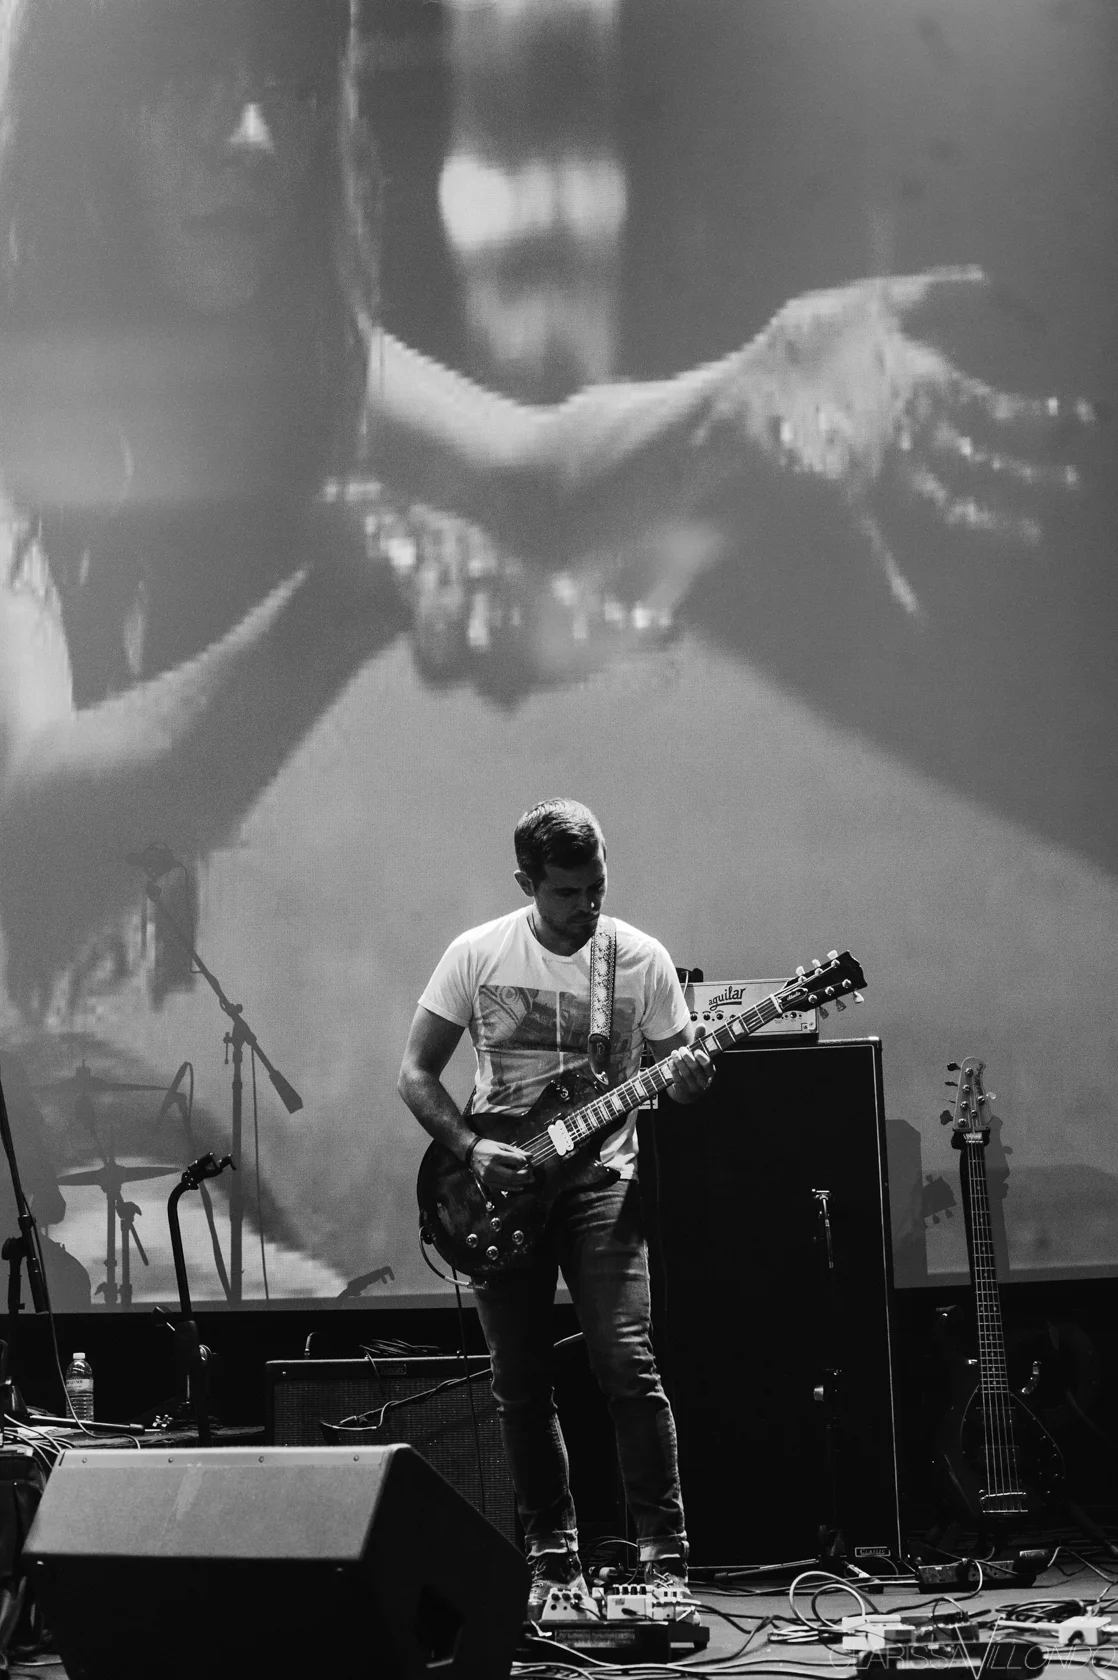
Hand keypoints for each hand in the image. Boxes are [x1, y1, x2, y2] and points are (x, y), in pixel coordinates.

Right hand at [465, 1135, 535, 1189]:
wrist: (471, 1152)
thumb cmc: (487, 1147)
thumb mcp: (501, 1145)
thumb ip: (516, 1152)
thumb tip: (530, 1156)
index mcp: (495, 1156)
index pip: (514, 1160)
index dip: (524, 1161)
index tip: (527, 1161)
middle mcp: (491, 1168)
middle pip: (512, 1175)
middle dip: (524, 1175)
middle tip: (531, 1172)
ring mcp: (488, 1177)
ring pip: (508, 1183)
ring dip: (521, 1182)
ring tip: (530, 1179)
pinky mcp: (487, 1182)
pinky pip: (502, 1187)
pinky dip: (513, 1188)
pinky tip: (521, 1186)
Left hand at [665, 1042, 714, 1102]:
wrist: (687, 1092)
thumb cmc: (694, 1069)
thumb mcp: (699, 1056)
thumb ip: (700, 1040)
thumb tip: (701, 1025)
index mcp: (710, 1071)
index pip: (709, 1065)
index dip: (702, 1058)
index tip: (696, 1051)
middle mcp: (703, 1081)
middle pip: (696, 1069)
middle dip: (687, 1057)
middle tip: (681, 1049)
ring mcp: (693, 1087)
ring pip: (686, 1074)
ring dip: (679, 1062)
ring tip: (674, 1053)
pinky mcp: (683, 1091)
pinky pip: (678, 1080)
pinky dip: (674, 1070)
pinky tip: (671, 1062)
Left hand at [704, 267, 1097, 613]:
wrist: (741, 384)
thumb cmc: (801, 342)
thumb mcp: (877, 303)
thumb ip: (943, 294)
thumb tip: (1018, 311)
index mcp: (925, 388)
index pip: (995, 410)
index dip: (1040, 420)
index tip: (1080, 425)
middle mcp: (912, 436)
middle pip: (984, 459)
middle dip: (1031, 474)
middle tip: (1074, 486)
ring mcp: (881, 471)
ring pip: (950, 499)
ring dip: (992, 519)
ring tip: (1033, 535)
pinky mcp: (843, 499)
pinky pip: (873, 550)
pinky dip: (893, 586)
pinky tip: (916, 619)